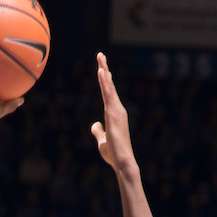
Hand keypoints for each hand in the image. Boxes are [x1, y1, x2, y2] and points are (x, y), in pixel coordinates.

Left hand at [91, 52, 135, 174]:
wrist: (122, 161)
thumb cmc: (113, 154)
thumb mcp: (102, 141)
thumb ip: (98, 131)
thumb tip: (94, 125)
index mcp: (114, 114)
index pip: (108, 94)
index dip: (105, 81)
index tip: (102, 69)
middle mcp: (117, 109)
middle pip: (109, 86)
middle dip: (104, 69)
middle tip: (100, 55)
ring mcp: (116, 110)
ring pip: (109, 87)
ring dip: (104, 71)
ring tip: (100, 57)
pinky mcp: (114, 114)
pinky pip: (108, 95)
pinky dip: (105, 83)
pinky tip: (101, 72)